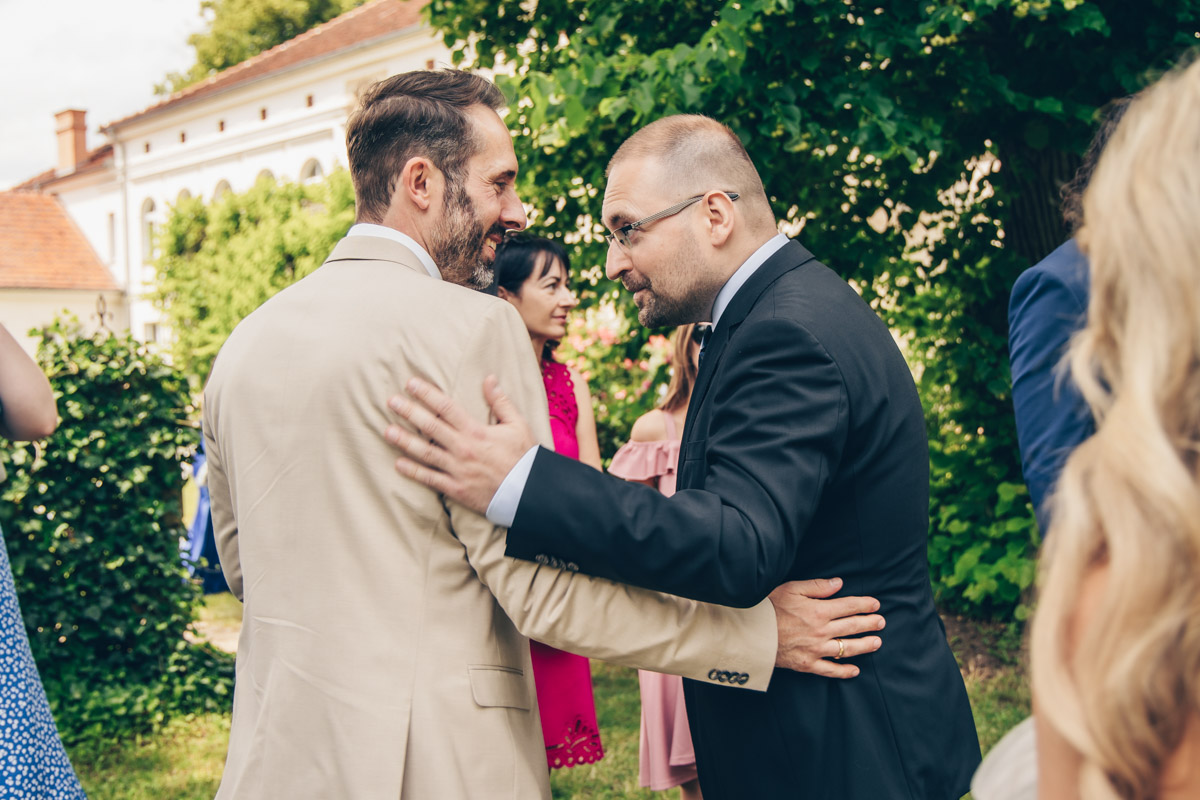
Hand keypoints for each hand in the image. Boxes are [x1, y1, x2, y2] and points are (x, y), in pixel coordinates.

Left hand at [385, 375, 536, 513]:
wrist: (530, 493)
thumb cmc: (525, 457)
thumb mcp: (518, 424)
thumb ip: (501, 402)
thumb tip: (489, 378)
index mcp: (476, 431)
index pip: (446, 407)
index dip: (427, 393)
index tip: (410, 383)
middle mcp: (463, 449)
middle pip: (430, 427)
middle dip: (409, 412)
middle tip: (391, 401)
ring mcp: (457, 470)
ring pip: (425, 453)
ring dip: (404, 441)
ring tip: (387, 430)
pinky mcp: (456, 489)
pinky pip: (430, 479)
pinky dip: (414, 472)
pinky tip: (398, 464)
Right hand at [769, 577, 884, 677]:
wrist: (751, 633)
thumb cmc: (768, 607)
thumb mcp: (791, 589)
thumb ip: (817, 587)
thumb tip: (839, 583)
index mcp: (818, 610)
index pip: (848, 606)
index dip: (864, 604)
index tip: (876, 604)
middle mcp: (822, 631)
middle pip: (852, 626)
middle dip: (869, 623)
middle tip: (882, 622)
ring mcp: (816, 649)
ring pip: (847, 648)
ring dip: (864, 645)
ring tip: (877, 643)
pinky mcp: (808, 664)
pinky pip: (831, 670)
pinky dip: (844, 671)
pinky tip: (855, 670)